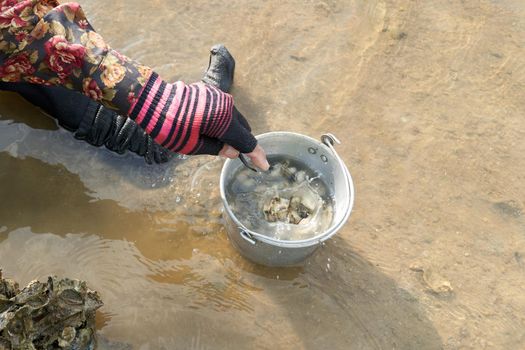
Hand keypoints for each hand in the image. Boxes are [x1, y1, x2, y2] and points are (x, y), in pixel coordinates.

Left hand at [129, 73, 269, 169]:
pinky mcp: (209, 92)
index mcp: (225, 120)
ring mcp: (218, 96)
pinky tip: (211, 129)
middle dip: (242, 142)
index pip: (246, 141)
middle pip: (243, 128)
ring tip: (220, 143)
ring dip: (232, 131)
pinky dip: (223, 122)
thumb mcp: (194, 145)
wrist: (152, 101)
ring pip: (234, 118)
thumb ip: (217, 148)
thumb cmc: (171, 127)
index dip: (256, 155)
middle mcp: (226, 105)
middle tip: (236, 155)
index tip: (264, 166)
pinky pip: (223, 110)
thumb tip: (233, 151)